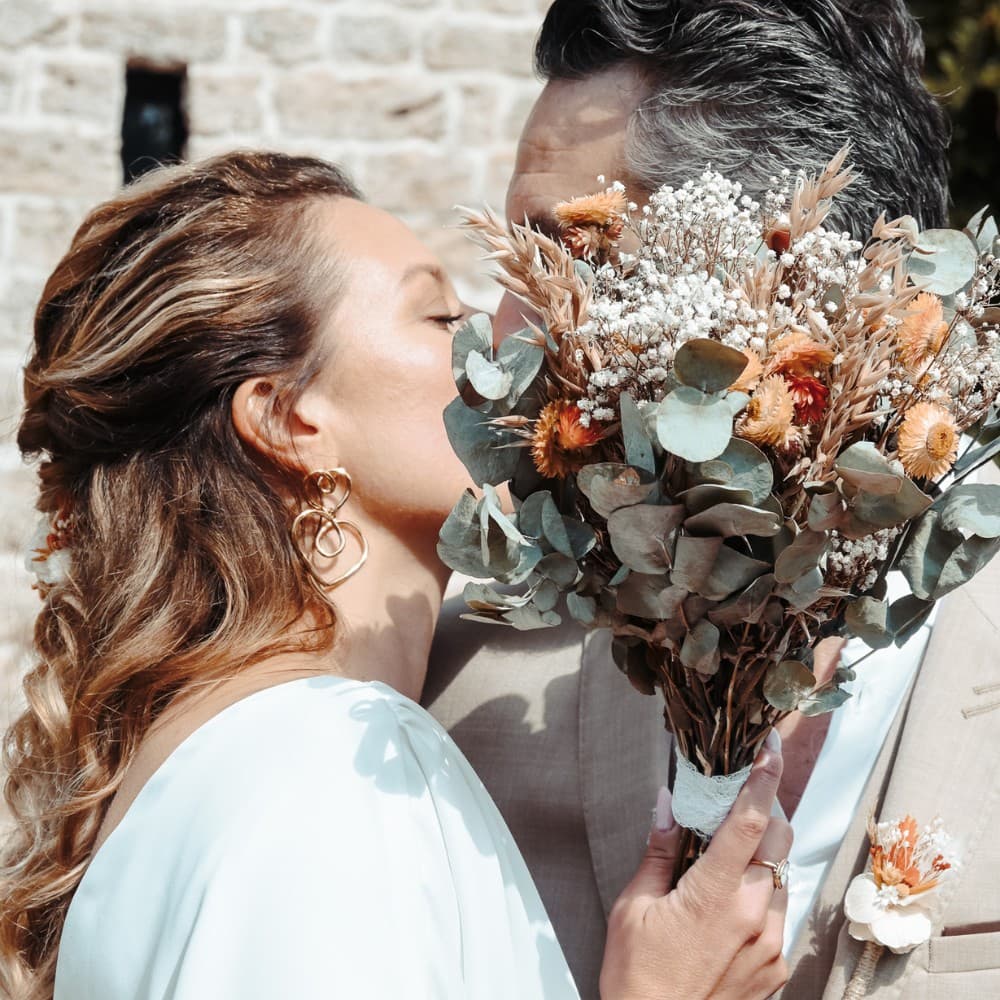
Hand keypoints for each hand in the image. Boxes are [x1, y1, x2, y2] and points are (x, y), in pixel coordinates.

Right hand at [600, 740, 791, 999]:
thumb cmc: (637, 978)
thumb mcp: (634, 907)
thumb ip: (659, 852)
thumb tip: (669, 804)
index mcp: (717, 895)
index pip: (751, 822)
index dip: (763, 779)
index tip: (769, 750)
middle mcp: (755, 916)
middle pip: (779, 841)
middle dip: (765, 811)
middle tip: (740, 800)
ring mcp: (772, 945)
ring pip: (783, 876)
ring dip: (763, 856)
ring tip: (729, 857)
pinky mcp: (777, 968)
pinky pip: (780, 913)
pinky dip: (762, 894)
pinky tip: (731, 902)